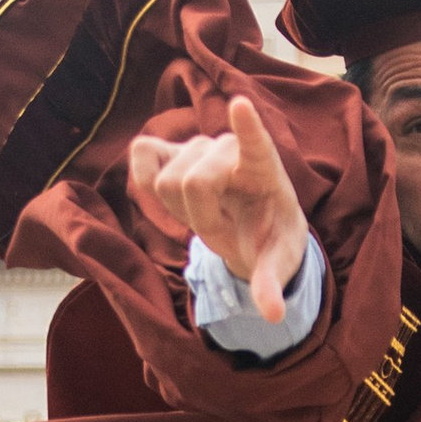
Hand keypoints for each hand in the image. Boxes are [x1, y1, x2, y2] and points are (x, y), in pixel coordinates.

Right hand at [129, 94, 310, 327]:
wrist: (256, 221)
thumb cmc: (271, 238)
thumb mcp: (278, 261)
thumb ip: (272, 283)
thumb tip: (274, 316)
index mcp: (265, 170)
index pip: (256, 143)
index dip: (247, 126)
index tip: (240, 105)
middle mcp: (230, 148)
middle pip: (192, 180)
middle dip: (199, 214)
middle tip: (219, 225)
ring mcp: (200, 147)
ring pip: (167, 178)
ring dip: (180, 206)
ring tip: (205, 210)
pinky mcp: (173, 149)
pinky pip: (143, 152)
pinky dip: (142, 173)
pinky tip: (163, 193)